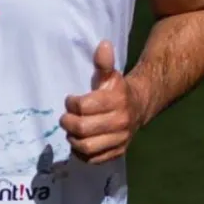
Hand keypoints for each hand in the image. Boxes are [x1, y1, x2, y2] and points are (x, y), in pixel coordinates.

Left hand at [60, 40, 143, 164]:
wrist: (138, 106)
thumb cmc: (116, 89)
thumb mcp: (110, 74)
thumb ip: (103, 62)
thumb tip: (103, 44)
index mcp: (117, 100)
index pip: (84, 107)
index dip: (72, 104)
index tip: (71, 100)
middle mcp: (120, 122)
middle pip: (83, 128)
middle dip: (68, 122)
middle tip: (65, 118)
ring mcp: (120, 139)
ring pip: (87, 146)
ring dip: (73, 139)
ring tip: (71, 131)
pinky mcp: (117, 152)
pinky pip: (94, 159)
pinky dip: (82, 154)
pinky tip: (79, 142)